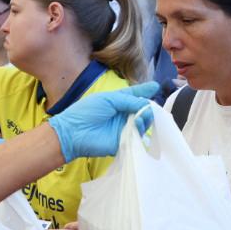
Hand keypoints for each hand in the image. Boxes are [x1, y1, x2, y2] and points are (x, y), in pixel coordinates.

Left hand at [47, 82, 161, 162]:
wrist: (74, 132)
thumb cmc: (87, 111)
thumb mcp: (108, 99)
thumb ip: (129, 100)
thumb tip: (147, 105)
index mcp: (117, 101)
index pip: (134, 95)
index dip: (144, 90)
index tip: (156, 87)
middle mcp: (123, 115)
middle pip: (142, 109)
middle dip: (148, 106)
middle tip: (150, 106)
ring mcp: (124, 128)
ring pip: (143, 123)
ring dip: (146, 117)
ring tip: (143, 115)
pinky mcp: (124, 142)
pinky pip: (138, 137)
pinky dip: (141, 129)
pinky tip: (139, 123)